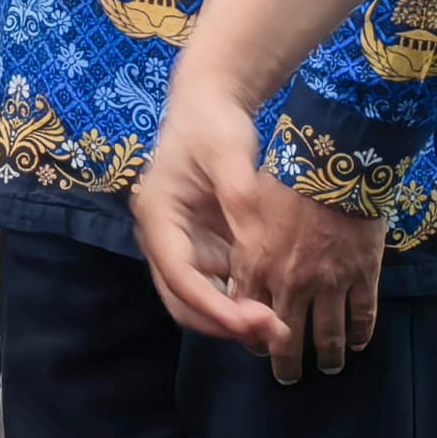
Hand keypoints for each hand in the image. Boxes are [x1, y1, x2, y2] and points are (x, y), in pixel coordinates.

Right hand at [132, 84, 384, 381]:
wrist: (210, 105)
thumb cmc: (214, 124)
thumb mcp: (229, 152)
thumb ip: (242, 200)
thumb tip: (258, 249)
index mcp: (157, 217)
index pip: (180, 276)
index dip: (214, 306)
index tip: (253, 322)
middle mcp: (162, 240)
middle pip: (184, 300)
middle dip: (226, 323)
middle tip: (274, 332)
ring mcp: (181, 247)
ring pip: (200, 301)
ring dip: (235, 319)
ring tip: (279, 328)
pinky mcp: (202, 248)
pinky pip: (219, 286)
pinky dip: (242, 302)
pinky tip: (274, 309)